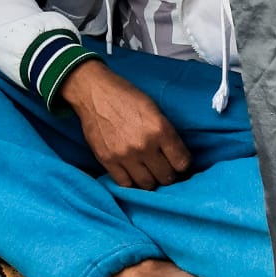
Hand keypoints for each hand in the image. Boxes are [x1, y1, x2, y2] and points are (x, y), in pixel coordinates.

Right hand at [59, 59, 191, 189]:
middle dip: (167, 173)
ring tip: (146, 169)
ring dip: (150, 179)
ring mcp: (125, 155)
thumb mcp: (153, 108)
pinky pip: (125, 184)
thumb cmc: (125, 96)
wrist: (93, 91)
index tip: (176, 161)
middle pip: (166, 177)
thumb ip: (166, 133)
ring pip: (147, 184)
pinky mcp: (107, 160)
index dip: (181, 163)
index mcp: (159, 129)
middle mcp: (144, 145)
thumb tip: (176, 156)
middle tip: (161, 166)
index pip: (182, 163)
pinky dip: (131, 181)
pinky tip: (131, 171)